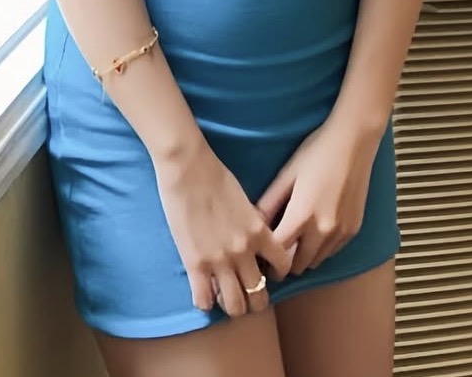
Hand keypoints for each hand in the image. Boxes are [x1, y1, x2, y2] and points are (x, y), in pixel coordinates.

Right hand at [154, 137, 294, 317]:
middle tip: (247, 293)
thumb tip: (254, 239)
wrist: (188, 167)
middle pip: (259, 296)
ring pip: (235, 306)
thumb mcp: (244, 201)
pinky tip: (203, 292)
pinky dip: (205, 301)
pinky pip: (204, 301)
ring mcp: (219, 260)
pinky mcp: (195, 264)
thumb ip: (252, 224)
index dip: (277, 273)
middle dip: (256, 300)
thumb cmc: (215, 175)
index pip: (283, 265)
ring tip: (226, 297)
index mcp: (259, 231)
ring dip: (232, 306)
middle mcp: (243, 251)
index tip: (268, 271)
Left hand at [255, 113, 381, 275]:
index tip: (261, 257)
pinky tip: (316, 230)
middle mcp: (323, 231)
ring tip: (296, 240)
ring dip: (304, 256)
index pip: (279, 253)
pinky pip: (332, 251)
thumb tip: (253, 226)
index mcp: (302, 216)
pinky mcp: (354, 230)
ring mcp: (341, 232)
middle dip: (285, 262)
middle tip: (277, 250)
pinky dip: (321, 248)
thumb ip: (270, 203)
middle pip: (298, 265)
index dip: (267, 258)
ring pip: (316, 261)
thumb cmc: (316, 151)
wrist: (354, 141)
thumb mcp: (288, 174)